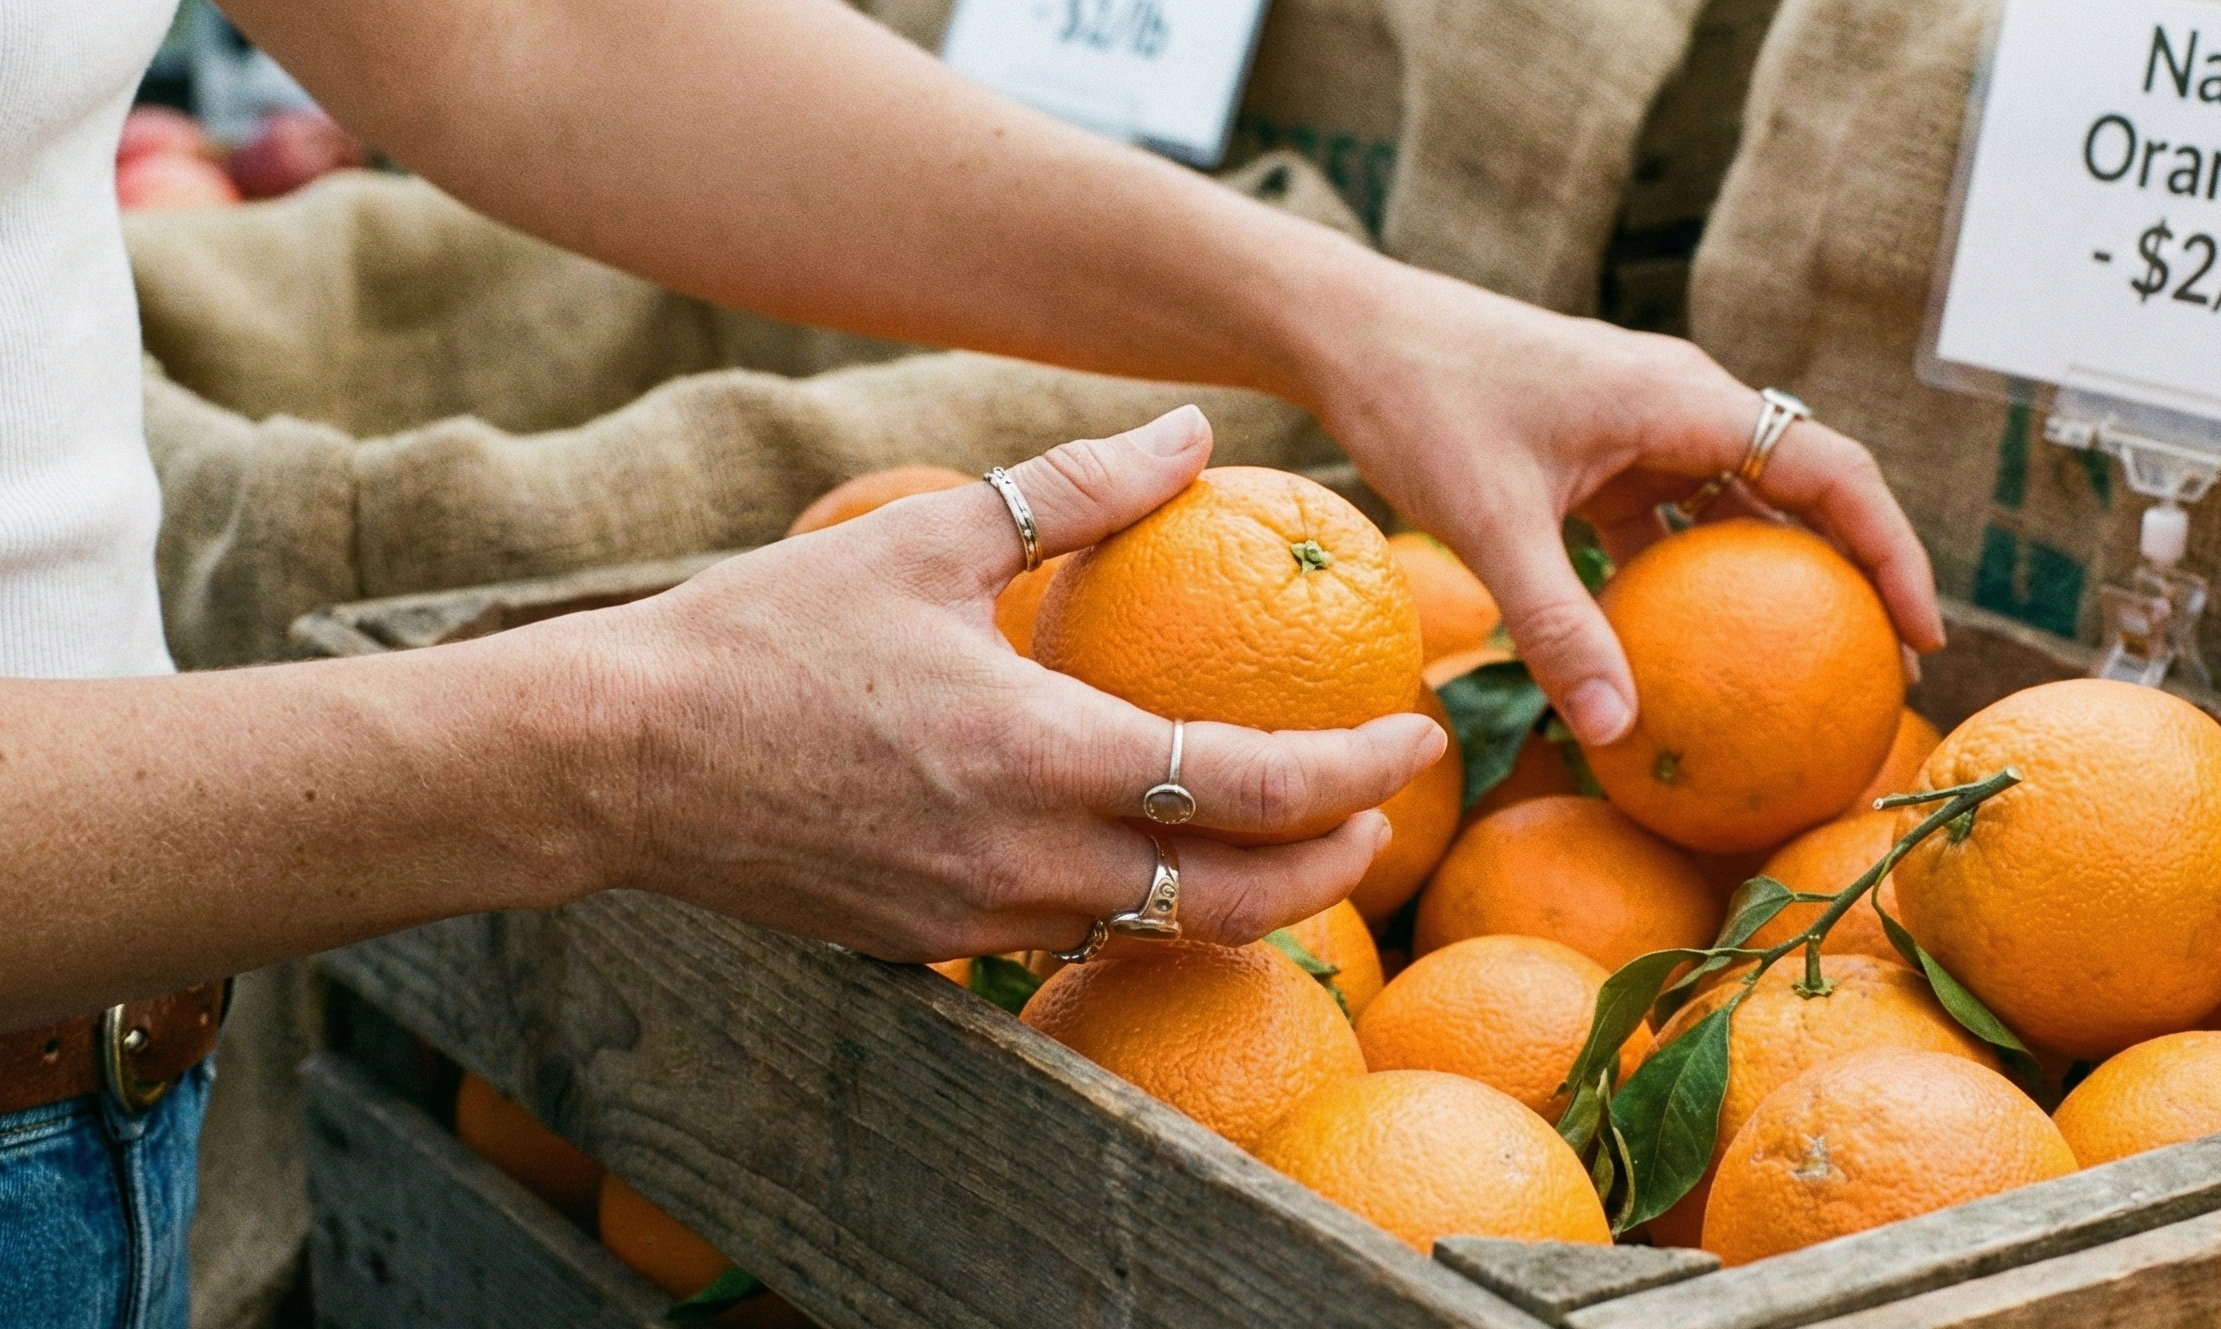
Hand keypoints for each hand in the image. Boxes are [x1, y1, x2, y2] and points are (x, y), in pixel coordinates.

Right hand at [559, 407, 1445, 960]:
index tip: (1415, 737)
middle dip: (1334, 865)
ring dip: (1247, 901)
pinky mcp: (930, 945)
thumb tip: (1192, 431)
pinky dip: (1139, 910)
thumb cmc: (765, 636)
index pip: (1256, 786)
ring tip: (1290, 845)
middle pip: (1236, 900)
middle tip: (1380, 817)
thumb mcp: (928, 540)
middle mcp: (1026, 860)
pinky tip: (1146, 858)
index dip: (1360, 771)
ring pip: (1159, 935)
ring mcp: (976, 919)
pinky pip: (1070, 940)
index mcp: (1043, 752)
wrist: (619, 758)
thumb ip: (1077, 490)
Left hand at [1310, 268, 1942, 746]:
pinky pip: (1659, 516)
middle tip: (1874, 670)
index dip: (1892, 551)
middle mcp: (1677, 403)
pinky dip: (1676, 575)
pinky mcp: (1590, 447)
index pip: (1831, 472)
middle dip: (1846, 571)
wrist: (1350, 332)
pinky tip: (1665, 648)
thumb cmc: (1421, 404)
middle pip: (1799, 487)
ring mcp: (1633, 423)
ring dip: (1762, 576)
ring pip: (1729, 504)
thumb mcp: (1492, 523)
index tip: (1920, 636)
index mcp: (1683, 401)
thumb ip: (1557, 627)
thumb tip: (1618, 730)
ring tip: (1790, 668)